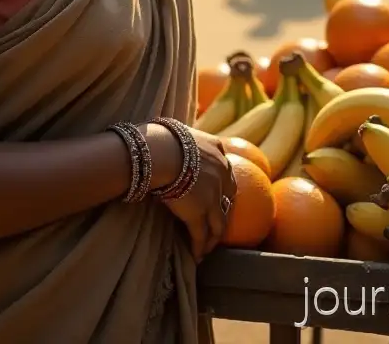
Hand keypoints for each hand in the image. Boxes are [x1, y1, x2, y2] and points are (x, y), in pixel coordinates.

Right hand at [161, 129, 236, 262]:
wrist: (160, 151)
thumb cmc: (162, 138)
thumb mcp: (182, 132)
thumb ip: (185, 140)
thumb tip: (169, 137)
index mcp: (217, 150)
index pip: (226, 173)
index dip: (223, 187)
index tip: (220, 196)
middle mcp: (221, 172)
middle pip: (228, 199)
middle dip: (223, 212)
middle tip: (217, 224)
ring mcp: (212, 195)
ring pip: (218, 224)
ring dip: (213, 238)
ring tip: (208, 248)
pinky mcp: (199, 213)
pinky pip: (201, 235)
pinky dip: (200, 248)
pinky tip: (197, 257)